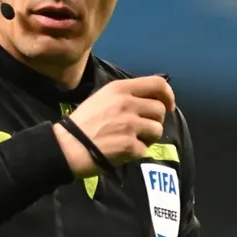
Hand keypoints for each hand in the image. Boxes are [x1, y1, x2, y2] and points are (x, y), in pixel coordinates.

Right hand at [53, 76, 174, 178]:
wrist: (68, 146)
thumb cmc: (84, 122)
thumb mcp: (102, 98)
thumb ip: (126, 96)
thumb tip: (152, 100)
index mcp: (120, 89)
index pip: (158, 84)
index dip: (168, 95)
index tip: (168, 105)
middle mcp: (127, 103)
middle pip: (160, 109)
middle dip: (155, 120)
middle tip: (141, 128)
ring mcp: (130, 124)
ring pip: (158, 129)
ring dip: (148, 137)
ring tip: (131, 139)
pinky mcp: (130, 145)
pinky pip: (145, 149)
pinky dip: (136, 152)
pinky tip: (121, 150)